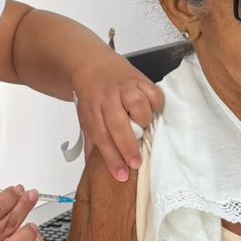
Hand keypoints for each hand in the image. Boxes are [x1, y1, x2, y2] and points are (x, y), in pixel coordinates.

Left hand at [72, 53, 162, 181]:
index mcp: (92, 111)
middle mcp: (108, 99)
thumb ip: (91, 144)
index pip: (102, 138)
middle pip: (118, 124)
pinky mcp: (139, 79)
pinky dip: (155, 104)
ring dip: (143, 120)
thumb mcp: (86, 119)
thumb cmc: (91, 96)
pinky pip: (153, 92)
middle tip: (136, 163)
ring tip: (144, 129)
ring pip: (138, 104)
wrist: (91, 65)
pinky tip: (151, 111)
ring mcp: (124, 88)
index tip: (121, 175)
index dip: (112, 158)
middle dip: (128, 146)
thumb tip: (93, 172)